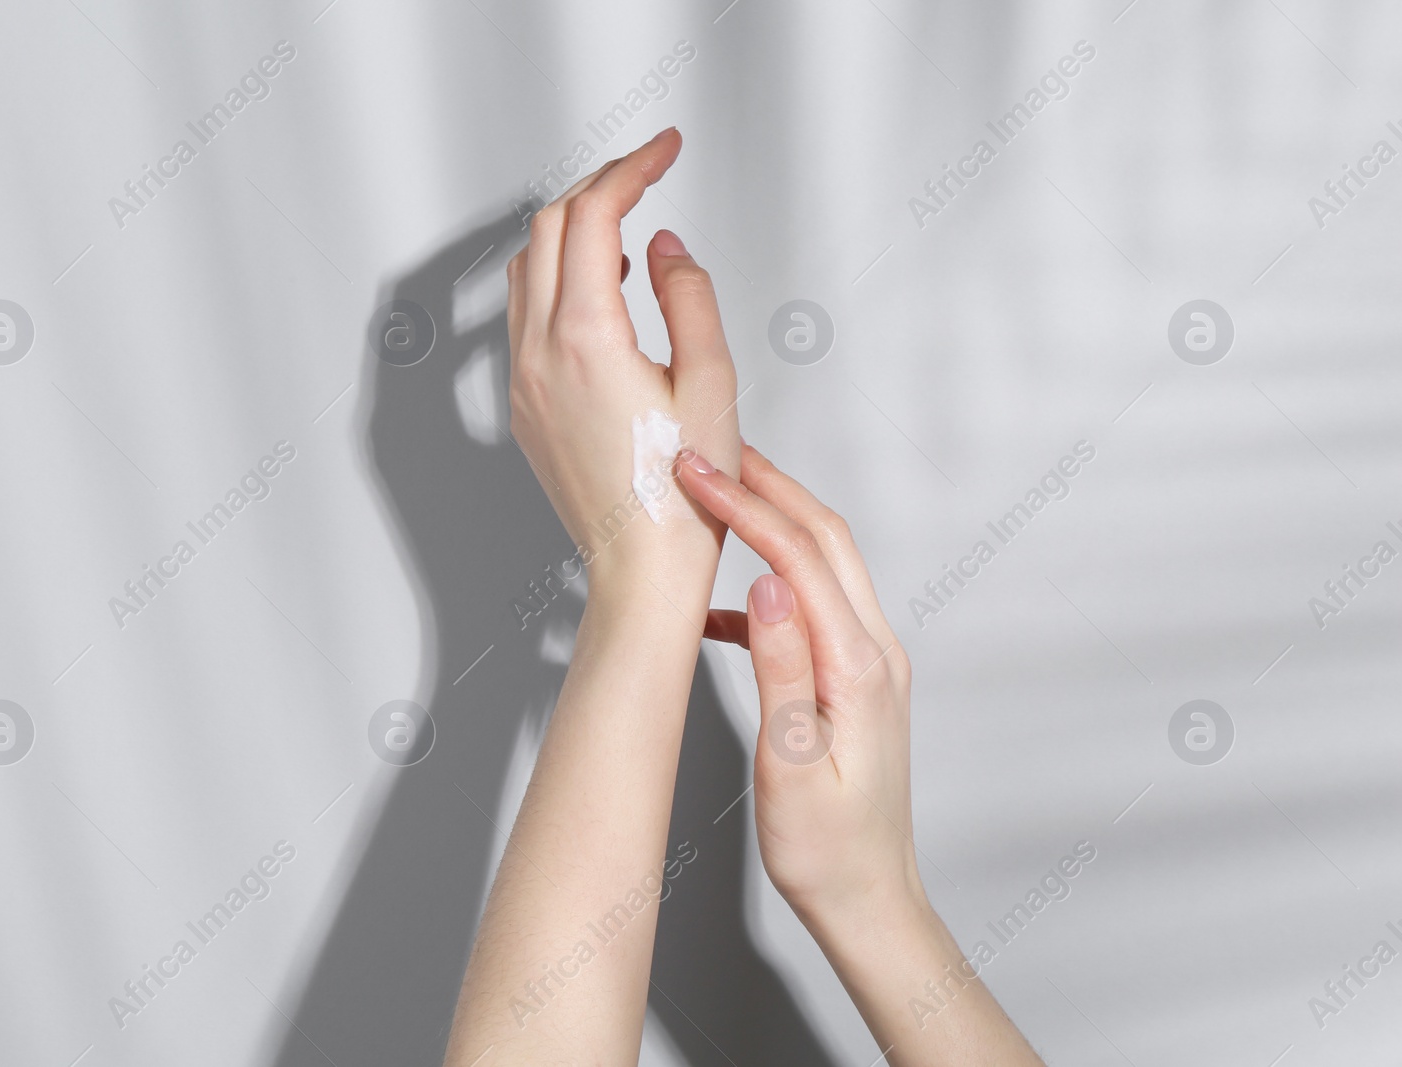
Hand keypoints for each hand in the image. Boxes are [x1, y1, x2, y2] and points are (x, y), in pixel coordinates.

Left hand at [506, 129, 739, 591]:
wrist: (642, 570)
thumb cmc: (686, 496)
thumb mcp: (713, 383)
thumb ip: (689, 297)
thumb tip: (666, 247)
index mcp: (587, 339)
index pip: (594, 217)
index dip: (632, 169)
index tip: (665, 151)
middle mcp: (539, 354)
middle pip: (551, 228)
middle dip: (599, 189)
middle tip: (647, 175)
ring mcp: (522, 382)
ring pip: (528, 269)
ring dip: (572, 233)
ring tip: (627, 229)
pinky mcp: (523, 408)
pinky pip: (524, 318)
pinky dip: (556, 281)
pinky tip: (602, 296)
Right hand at [679, 444, 922, 924]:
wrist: (869, 899)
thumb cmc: (826, 850)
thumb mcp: (793, 765)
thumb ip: (783, 670)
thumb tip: (764, 586)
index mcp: (860, 667)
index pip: (799, 557)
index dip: (746, 505)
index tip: (696, 470)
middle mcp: (876, 652)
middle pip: (824, 538)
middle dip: (766, 486)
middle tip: (707, 451)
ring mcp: (870, 662)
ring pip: (821, 563)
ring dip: (770, 522)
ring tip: (713, 498)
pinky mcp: (854, 678)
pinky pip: (810, 608)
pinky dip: (766, 585)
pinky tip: (718, 607)